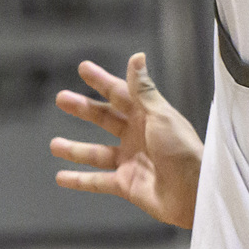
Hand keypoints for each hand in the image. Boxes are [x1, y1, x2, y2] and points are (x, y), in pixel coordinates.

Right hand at [52, 53, 202, 228]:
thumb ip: (143, 90)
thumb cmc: (183, 150)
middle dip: (83, 109)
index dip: (101, 81)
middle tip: (61, 98)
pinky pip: (98, 181)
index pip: (120, 93)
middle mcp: (138, 136)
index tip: (83, 69)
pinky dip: (79, 180)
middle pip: (105, 119)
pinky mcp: (127, 185)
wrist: (194, 192)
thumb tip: (137, 56)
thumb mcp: (161, 115)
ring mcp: (131, 161)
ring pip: (97, 153)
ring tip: (54, 145)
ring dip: (75, 150)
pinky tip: (61, 177)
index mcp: (148, 116)